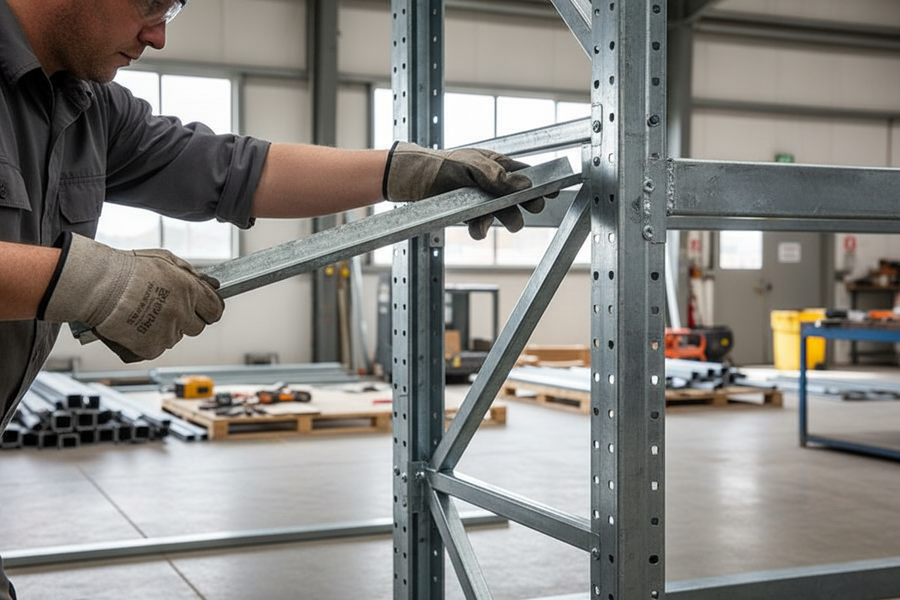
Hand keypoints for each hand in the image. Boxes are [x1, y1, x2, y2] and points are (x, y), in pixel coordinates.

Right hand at [40, 233, 224, 362]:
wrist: (97, 285)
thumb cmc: (128, 269)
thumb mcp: (166, 260)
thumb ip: (192, 274)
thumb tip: (210, 284)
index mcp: (190, 291)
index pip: (215, 310)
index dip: (208, 310)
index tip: (203, 309)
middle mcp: (182, 313)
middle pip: (197, 327)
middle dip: (186, 319)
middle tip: (166, 309)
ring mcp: (167, 332)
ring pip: (176, 337)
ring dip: (166, 329)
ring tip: (145, 314)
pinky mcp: (150, 347)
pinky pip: (157, 348)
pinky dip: (148, 341)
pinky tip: (136, 326)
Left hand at [383, 141, 545, 239]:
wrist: (414, 181)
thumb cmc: (443, 164)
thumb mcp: (472, 165)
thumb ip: (497, 176)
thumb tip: (523, 184)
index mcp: (498, 164)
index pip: (526, 174)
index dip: (540, 184)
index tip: (554, 191)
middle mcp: (492, 184)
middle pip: (518, 199)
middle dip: (526, 205)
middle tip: (531, 209)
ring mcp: (481, 200)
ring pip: (502, 215)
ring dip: (506, 221)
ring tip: (510, 224)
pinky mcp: (468, 215)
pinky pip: (481, 226)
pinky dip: (481, 230)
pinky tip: (477, 230)